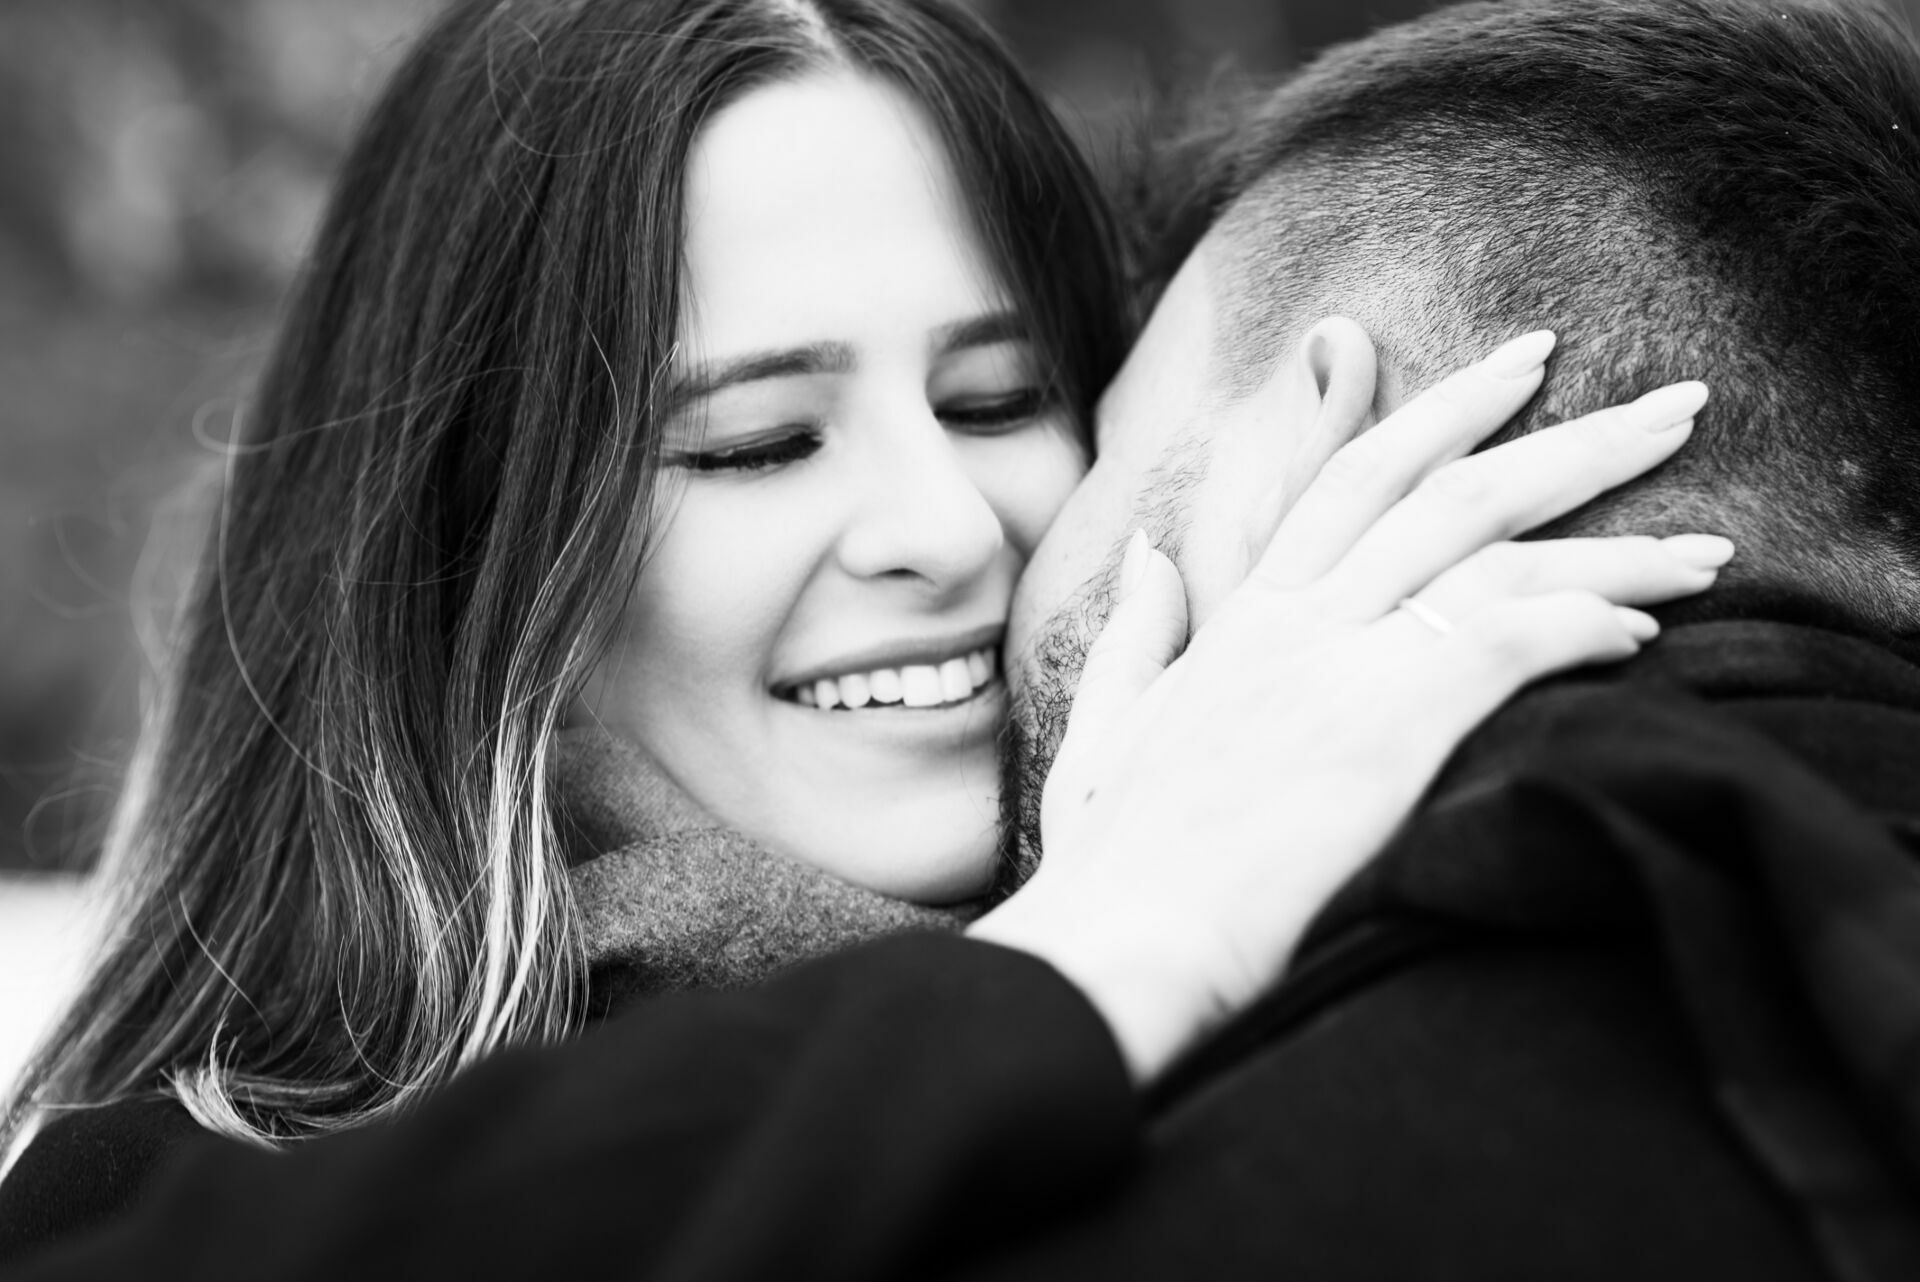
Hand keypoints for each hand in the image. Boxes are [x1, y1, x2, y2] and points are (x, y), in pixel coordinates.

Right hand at [970, 334, 1723, 1083]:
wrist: (1116, 945)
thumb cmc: (1113, 863)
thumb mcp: (1107, 728)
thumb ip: (1141, 631)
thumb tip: (1148, 550)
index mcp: (1243, 617)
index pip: (1354, 478)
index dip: (1442, 414)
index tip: (1519, 369)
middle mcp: (1295, 619)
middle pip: (1446, 489)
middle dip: (1566, 439)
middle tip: (1669, 407)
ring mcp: (1335, 664)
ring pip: (1492, 556)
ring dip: (1616, 547)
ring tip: (1710, 550)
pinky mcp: (1378, 727)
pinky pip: (1504, 641)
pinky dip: (1581, 626)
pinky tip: (1644, 636)